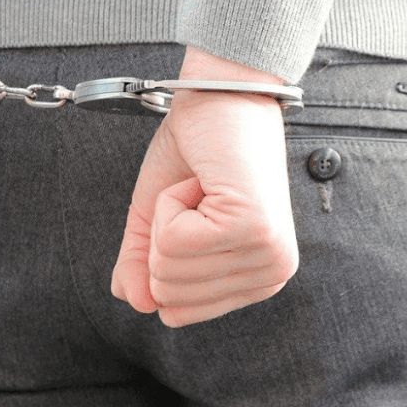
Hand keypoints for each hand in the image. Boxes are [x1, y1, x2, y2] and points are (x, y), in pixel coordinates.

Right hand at [111, 47, 298, 326]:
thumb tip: (135, 303)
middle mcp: (271, 274)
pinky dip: (171, 201)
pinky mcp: (253, 229)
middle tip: (196, 197)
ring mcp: (267, 254)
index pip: (177, 312)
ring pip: (168, 270)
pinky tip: (204, 181)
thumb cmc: (199, 150)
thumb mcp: (158, 218)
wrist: (222, 93)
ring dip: (168, 216)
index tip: (191, 213)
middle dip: (162, 237)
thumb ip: (142, 264)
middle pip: (169, 296)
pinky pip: (173, 241)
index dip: (162, 257)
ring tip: (203, 187)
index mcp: (257, 280)